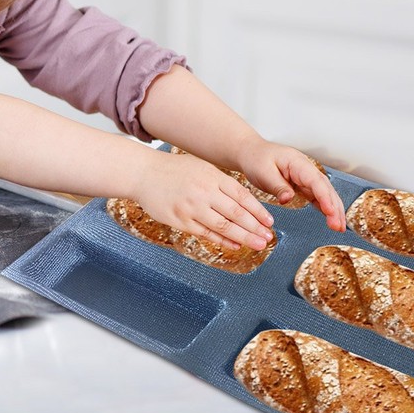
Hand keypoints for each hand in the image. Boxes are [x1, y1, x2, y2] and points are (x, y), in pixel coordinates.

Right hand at [132, 149, 276, 251]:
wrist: (144, 173)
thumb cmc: (173, 170)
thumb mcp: (201, 167)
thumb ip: (221, 182)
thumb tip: (244, 200)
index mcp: (212, 176)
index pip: (242, 195)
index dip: (258, 211)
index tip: (269, 222)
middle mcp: (204, 191)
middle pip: (236, 213)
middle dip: (256, 227)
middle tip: (269, 238)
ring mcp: (192, 207)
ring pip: (224, 226)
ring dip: (244, 237)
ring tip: (258, 245)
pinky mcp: (180, 220)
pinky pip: (206, 233)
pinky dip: (222, 241)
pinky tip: (235, 245)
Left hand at [235, 137, 346, 231]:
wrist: (250, 153)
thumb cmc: (256, 158)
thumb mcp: (263, 172)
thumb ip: (278, 186)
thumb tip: (288, 199)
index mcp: (296, 162)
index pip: (315, 180)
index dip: (325, 196)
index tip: (330, 211)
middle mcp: (305, 168)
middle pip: (325, 187)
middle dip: (334, 206)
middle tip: (338, 226)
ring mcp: (305, 176)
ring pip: (324, 192)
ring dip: (333, 209)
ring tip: (339, 227)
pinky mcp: (302, 184)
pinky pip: (317, 196)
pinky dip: (325, 207)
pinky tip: (331, 218)